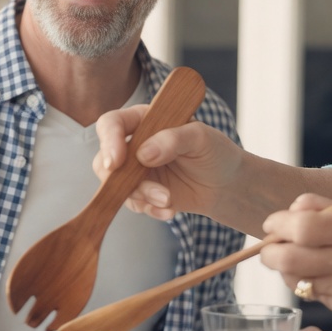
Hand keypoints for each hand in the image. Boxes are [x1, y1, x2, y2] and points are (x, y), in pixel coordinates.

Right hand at [93, 104, 245, 220]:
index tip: (116, 161)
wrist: (227, 184)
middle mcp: (135, 144)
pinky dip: (149, 209)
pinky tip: (169, 210)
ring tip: (168, 200)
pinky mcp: (142, 193)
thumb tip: (143, 154)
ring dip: (141, 196)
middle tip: (152, 191)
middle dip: (123, 179)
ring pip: (116, 186)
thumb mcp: (201, 138)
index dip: (109, 141)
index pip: (112, 124)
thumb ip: (173, 139)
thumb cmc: (215, 152)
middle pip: (105, 159)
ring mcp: (136, 170)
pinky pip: (133, 204)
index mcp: (145, 120)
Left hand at [259, 192, 331, 325]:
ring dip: (284, 266)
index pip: (304, 228)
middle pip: (290, 259)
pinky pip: (310, 293)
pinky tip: (317, 271)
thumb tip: (292, 209)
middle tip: (270, 244)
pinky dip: (303, 281)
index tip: (273, 222)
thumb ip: (330, 208)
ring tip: (293, 255)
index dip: (280, 224)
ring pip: (294, 279)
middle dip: (270, 251)